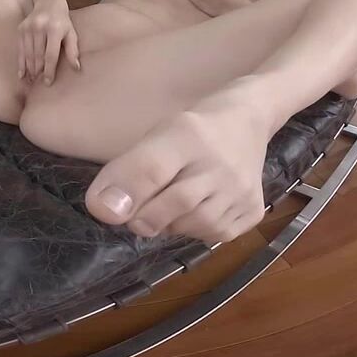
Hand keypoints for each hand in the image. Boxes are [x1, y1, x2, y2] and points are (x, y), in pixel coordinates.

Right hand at [18, 0, 80, 85]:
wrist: (48, 1)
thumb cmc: (62, 21)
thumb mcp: (71, 33)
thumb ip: (73, 50)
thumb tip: (76, 68)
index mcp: (54, 28)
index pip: (50, 54)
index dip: (49, 70)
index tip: (48, 82)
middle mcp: (39, 27)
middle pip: (37, 55)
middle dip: (38, 71)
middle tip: (39, 84)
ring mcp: (28, 27)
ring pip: (28, 54)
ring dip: (30, 69)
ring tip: (32, 82)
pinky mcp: (20, 28)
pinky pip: (20, 49)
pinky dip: (21, 63)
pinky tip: (22, 74)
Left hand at [85, 105, 269, 242]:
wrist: (246, 121)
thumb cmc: (190, 132)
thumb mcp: (155, 137)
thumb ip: (127, 170)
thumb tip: (103, 211)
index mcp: (187, 133)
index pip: (153, 166)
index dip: (126, 190)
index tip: (102, 209)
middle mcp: (221, 162)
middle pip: (177, 203)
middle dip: (146, 216)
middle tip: (136, 216)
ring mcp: (243, 188)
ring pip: (195, 225)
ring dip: (171, 224)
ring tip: (171, 205)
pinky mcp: (254, 210)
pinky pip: (215, 235)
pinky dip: (197, 230)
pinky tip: (197, 211)